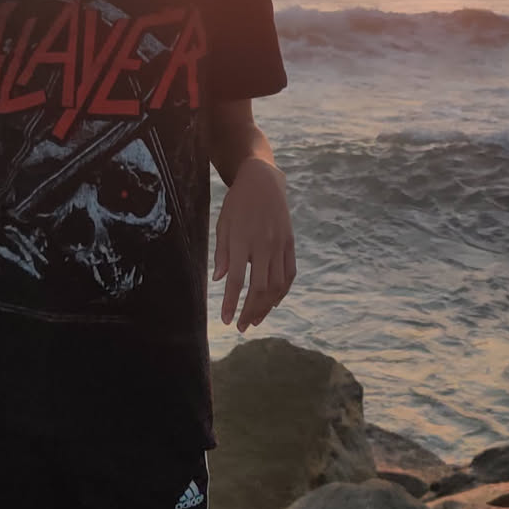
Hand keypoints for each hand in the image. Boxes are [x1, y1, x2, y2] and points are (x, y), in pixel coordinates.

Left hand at [212, 158, 295, 331]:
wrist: (263, 181)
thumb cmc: (238, 203)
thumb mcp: (223, 224)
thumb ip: (222, 252)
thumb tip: (219, 279)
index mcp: (243, 241)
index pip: (237, 280)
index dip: (231, 303)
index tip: (226, 320)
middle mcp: (264, 245)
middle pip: (260, 288)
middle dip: (249, 311)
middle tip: (241, 326)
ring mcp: (280, 245)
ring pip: (277, 285)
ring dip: (266, 306)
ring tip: (255, 319)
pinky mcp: (290, 243)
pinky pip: (289, 273)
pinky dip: (282, 291)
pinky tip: (273, 302)